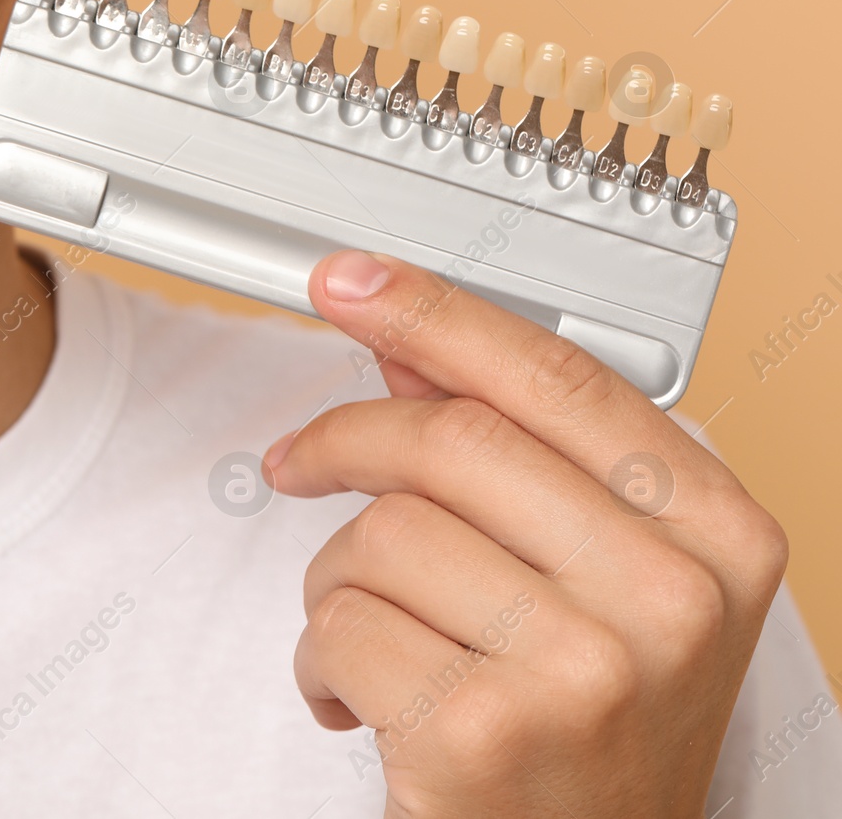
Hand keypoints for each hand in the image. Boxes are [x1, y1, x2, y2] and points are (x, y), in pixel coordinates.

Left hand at [264, 250, 787, 817]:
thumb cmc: (590, 733)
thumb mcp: (595, 579)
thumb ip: (513, 450)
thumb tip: (413, 344)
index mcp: (716, 534)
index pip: (555, 379)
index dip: (435, 313)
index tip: (352, 280)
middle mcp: (669, 597)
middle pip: (450, 439)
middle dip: (344, 441)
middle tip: (299, 461)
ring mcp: (583, 669)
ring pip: (380, 534)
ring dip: (337, 582)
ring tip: (377, 636)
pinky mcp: (483, 734)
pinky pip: (340, 626)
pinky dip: (319, 659)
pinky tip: (363, 699)